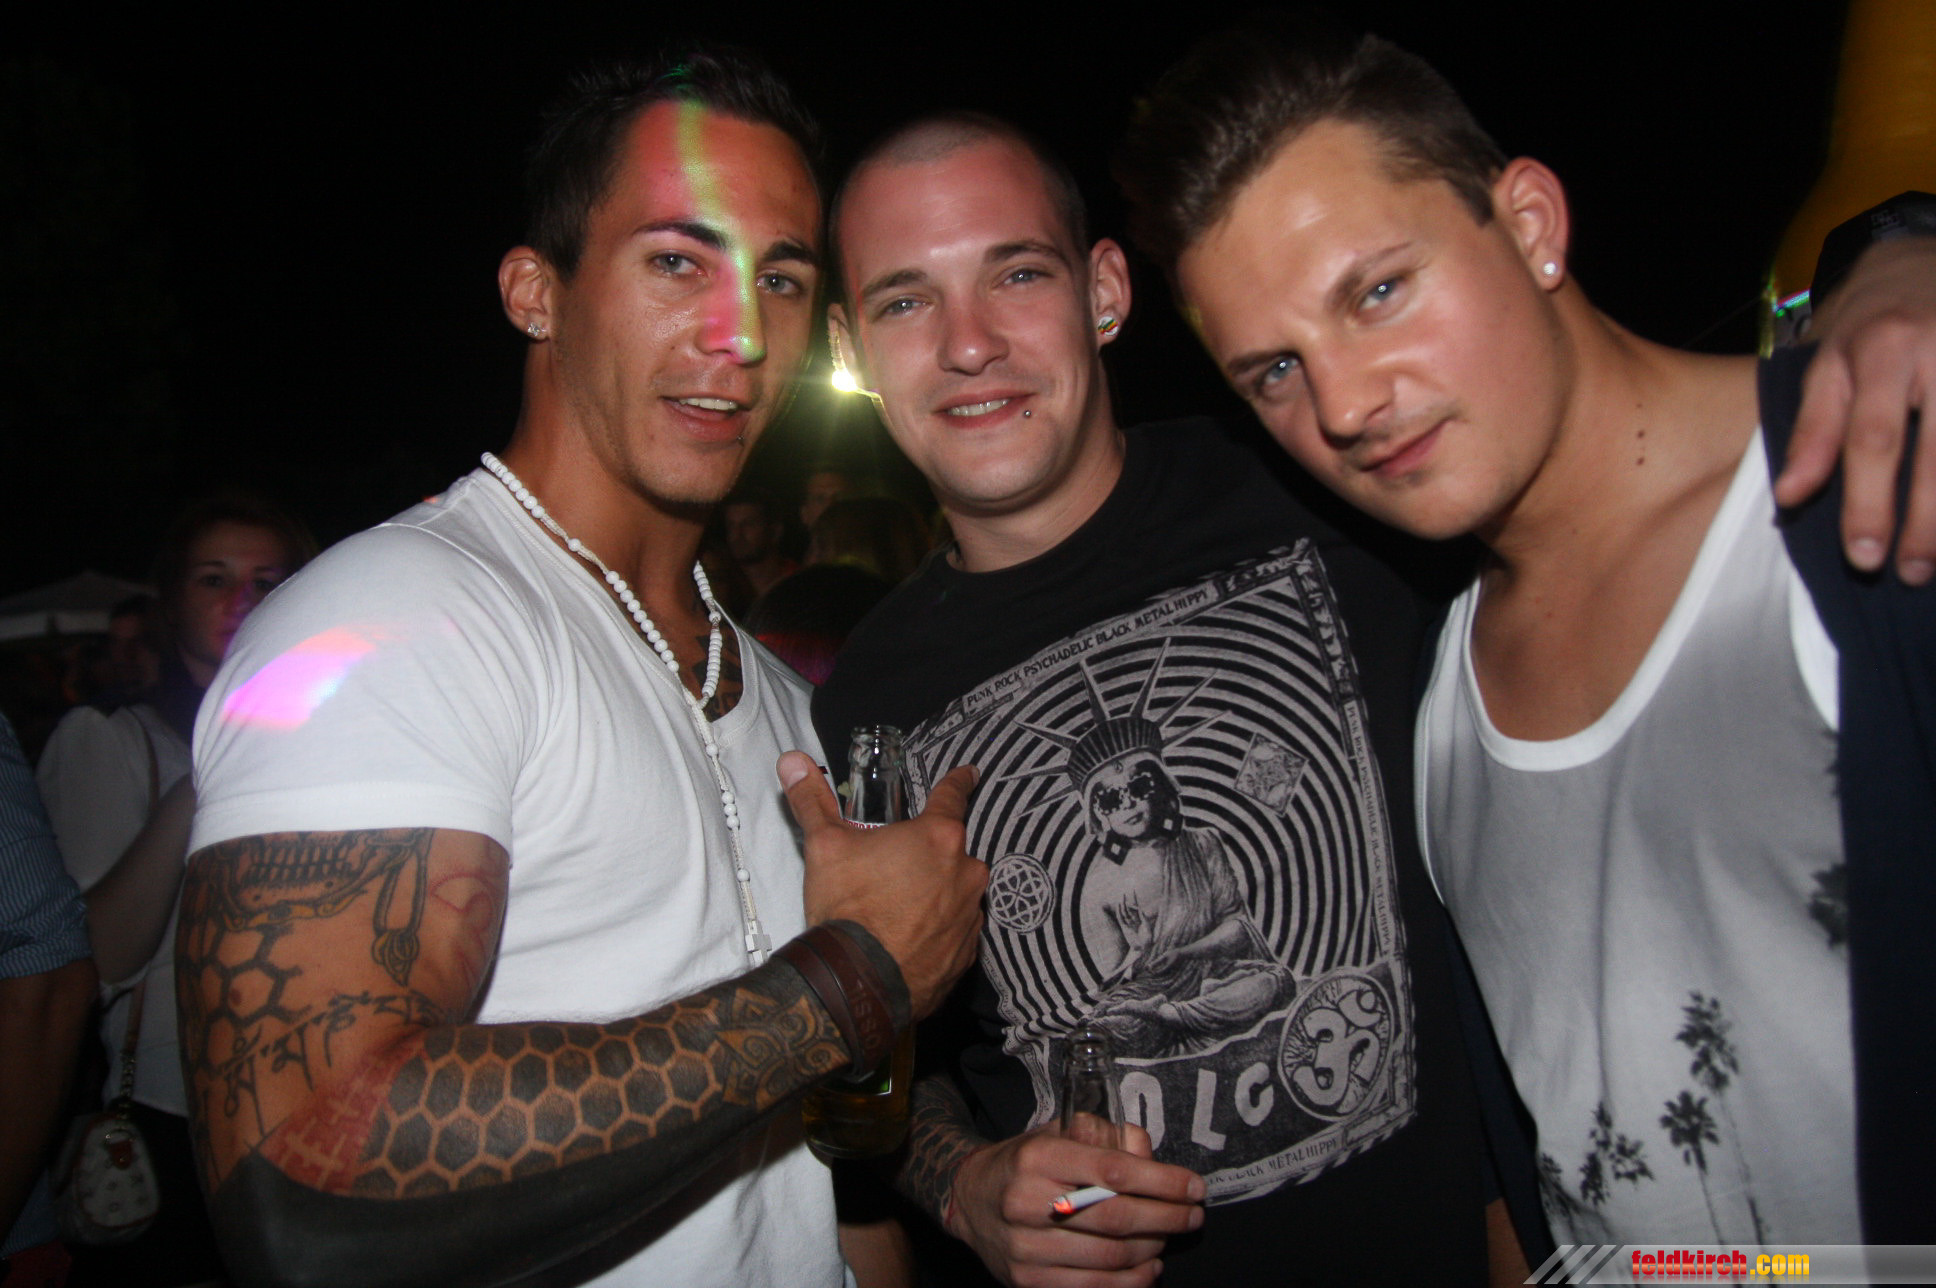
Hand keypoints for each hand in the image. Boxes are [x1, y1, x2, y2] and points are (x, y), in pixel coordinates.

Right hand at [779, 751, 986, 1017]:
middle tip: (897, 868)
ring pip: (958, 891)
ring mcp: (971, 915)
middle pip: (953, 851)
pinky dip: (939, 930)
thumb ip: (813, 799)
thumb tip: (792, 760)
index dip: (958, 782)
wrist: (858, 983)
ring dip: (938, 893)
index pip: (953, 796)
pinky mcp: (968, 953)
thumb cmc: (847, 908)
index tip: (969, 774)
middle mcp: (966, 872)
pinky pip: (957, 930)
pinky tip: (911, 938)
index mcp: (938, 837)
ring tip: (899, 909)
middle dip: (931, 854)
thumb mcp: (824, 846)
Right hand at [947, 1123, 1203, 1287]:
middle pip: (1116, 1218)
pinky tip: (1147, 1267)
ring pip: (1109, 1257)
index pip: (1113, 1170)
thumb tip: (1148, 1153)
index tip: (1194, 1187)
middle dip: (1166, 1218)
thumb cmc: (1025, 1163)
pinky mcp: (1028, 1282)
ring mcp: (1025, 1248)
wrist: (969, 1200)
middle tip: (1193, 1215)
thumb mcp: (1056, 1133)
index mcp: (1037, 1157)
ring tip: (1169, 1238)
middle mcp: (1027, 1202)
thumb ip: (1104, 1135)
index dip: (1162, 1181)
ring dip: (1152, 1250)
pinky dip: (1130, 1282)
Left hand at [1776, 236, 1935, 583]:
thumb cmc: (1869, 326)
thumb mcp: (1826, 364)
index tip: (1862, 556)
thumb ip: (1812, 429)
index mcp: (1883, 350)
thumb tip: (1791, 497)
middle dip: (1923, 520)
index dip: (1869, 501)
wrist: (1927, 259)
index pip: (1874, 437)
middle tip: (1908, 573)